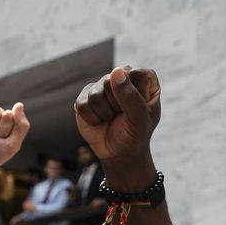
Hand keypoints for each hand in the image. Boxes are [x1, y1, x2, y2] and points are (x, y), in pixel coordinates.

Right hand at [74, 66, 160, 181]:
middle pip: (110, 82)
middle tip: (123, 116)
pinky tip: (100, 120)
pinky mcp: (85, 95)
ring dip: (104, 114)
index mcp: (142, 77)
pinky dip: (92, 119)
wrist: (119, 152)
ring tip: (112, 118)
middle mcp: (122, 75)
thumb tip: (115, 72)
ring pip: (95, 95)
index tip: (139, 111)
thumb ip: (131, 96)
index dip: (135, 97)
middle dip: (117, 106)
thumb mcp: (140, 120)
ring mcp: (102, 84)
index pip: (135, 75)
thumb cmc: (135, 134)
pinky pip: (83, 105)